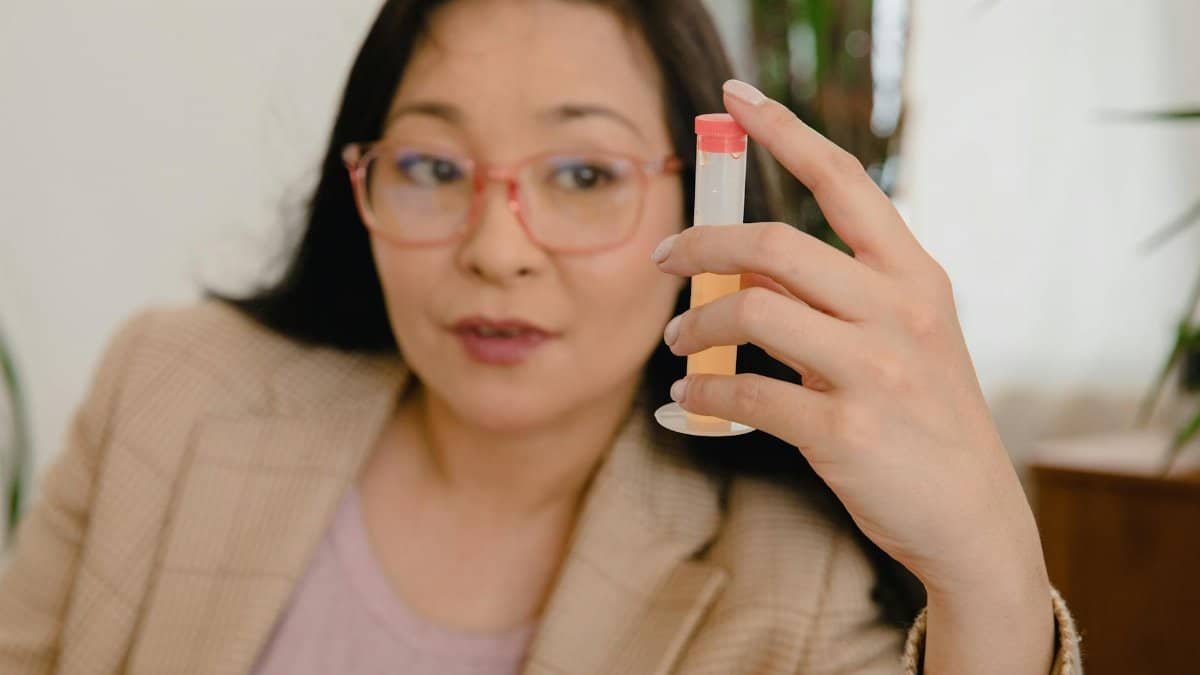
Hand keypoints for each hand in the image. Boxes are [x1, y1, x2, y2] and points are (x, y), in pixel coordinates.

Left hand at [653, 81, 1049, 606]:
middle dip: (702, 243)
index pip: (844, 181)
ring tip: (680, 338)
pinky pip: (746, 394)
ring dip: (697, 323)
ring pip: (751, 313)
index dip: (784, 131)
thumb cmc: (925, 417)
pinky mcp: (845, 433)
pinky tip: (690, 397)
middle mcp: (899, 311)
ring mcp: (875, 372)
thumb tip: (741, 270)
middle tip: (664, 256)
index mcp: (914, 276)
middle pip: (774, 244)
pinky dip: (704, 392)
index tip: (735, 96)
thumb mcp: (907, 337)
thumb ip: (837, 296)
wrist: (971, 518)